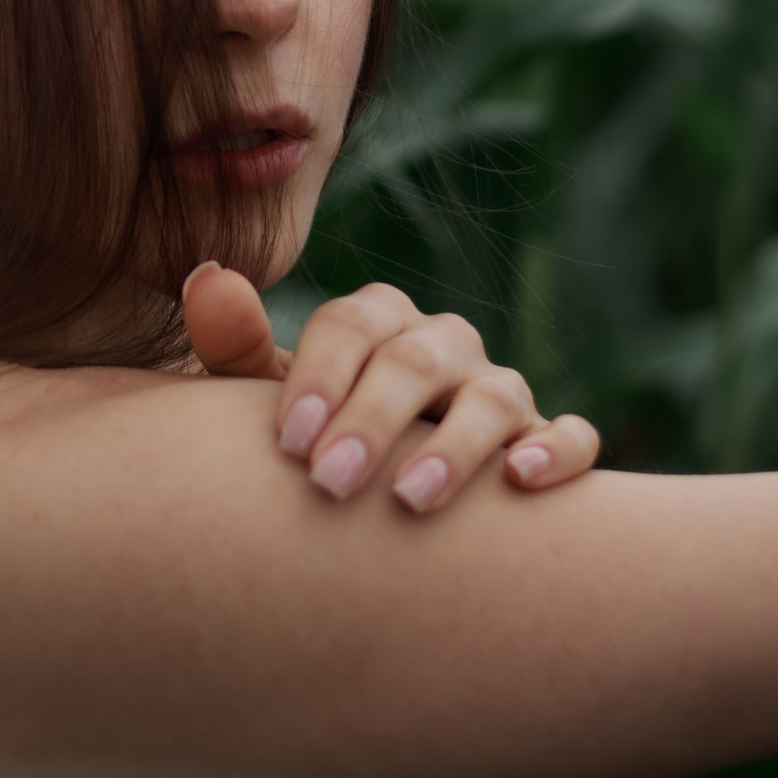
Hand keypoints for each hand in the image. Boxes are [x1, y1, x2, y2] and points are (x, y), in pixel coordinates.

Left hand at [181, 265, 599, 515]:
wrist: (374, 497)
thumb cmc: (318, 441)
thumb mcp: (273, 402)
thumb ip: (238, 348)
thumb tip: (204, 277)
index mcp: (377, 323)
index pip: (352, 324)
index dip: (320, 377)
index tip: (289, 443)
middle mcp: (443, 345)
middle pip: (414, 362)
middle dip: (371, 422)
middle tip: (329, 485)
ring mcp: (498, 389)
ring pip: (494, 397)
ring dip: (455, 446)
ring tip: (411, 500)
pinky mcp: (544, 440)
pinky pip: (573, 435)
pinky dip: (558, 450)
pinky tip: (523, 482)